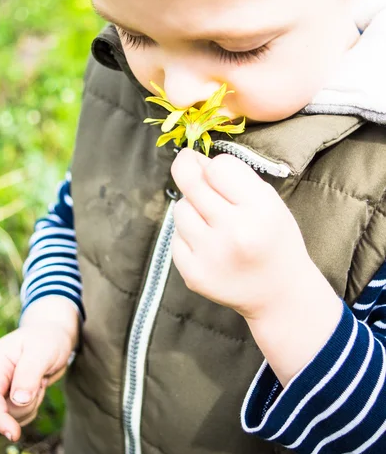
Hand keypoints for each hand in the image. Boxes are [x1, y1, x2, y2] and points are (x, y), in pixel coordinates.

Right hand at [0, 321, 74, 441]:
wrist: (53, 339)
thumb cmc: (47, 340)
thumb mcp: (42, 351)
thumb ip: (30, 373)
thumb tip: (19, 400)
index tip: (13, 434)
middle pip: (0, 412)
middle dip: (25, 404)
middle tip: (40, 381)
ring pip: (12, 417)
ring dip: (31, 404)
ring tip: (38, 380)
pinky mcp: (7, 401)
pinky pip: (19, 418)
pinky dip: (32, 407)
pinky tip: (36, 388)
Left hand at [171, 148, 309, 319]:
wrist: (279, 294)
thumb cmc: (274, 239)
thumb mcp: (269, 201)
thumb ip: (235, 177)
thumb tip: (193, 158)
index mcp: (260, 209)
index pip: (219, 166)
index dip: (216, 166)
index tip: (217, 172)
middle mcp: (235, 231)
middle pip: (191, 181)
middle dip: (187, 168)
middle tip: (188, 163)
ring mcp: (211, 255)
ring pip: (180, 209)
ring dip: (191, 208)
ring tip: (212, 222)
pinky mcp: (193, 274)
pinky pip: (175, 237)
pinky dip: (187, 235)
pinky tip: (207, 244)